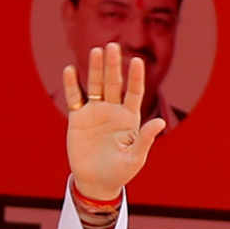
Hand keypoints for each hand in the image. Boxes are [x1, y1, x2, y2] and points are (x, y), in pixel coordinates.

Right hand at [60, 42, 167, 204]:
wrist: (97, 182)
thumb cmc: (120, 172)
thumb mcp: (135, 158)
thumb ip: (145, 139)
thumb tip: (160, 122)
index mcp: (129, 118)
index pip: (134, 92)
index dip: (135, 77)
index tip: (137, 60)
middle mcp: (113, 110)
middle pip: (113, 83)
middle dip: (113, 65)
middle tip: (113, 46)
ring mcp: (95, 112)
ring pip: (95, 85)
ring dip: (95, 69)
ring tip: (96, 51)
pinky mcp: (78, 119)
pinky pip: (74, 98)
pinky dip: (72, 85)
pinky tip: (70, 70)